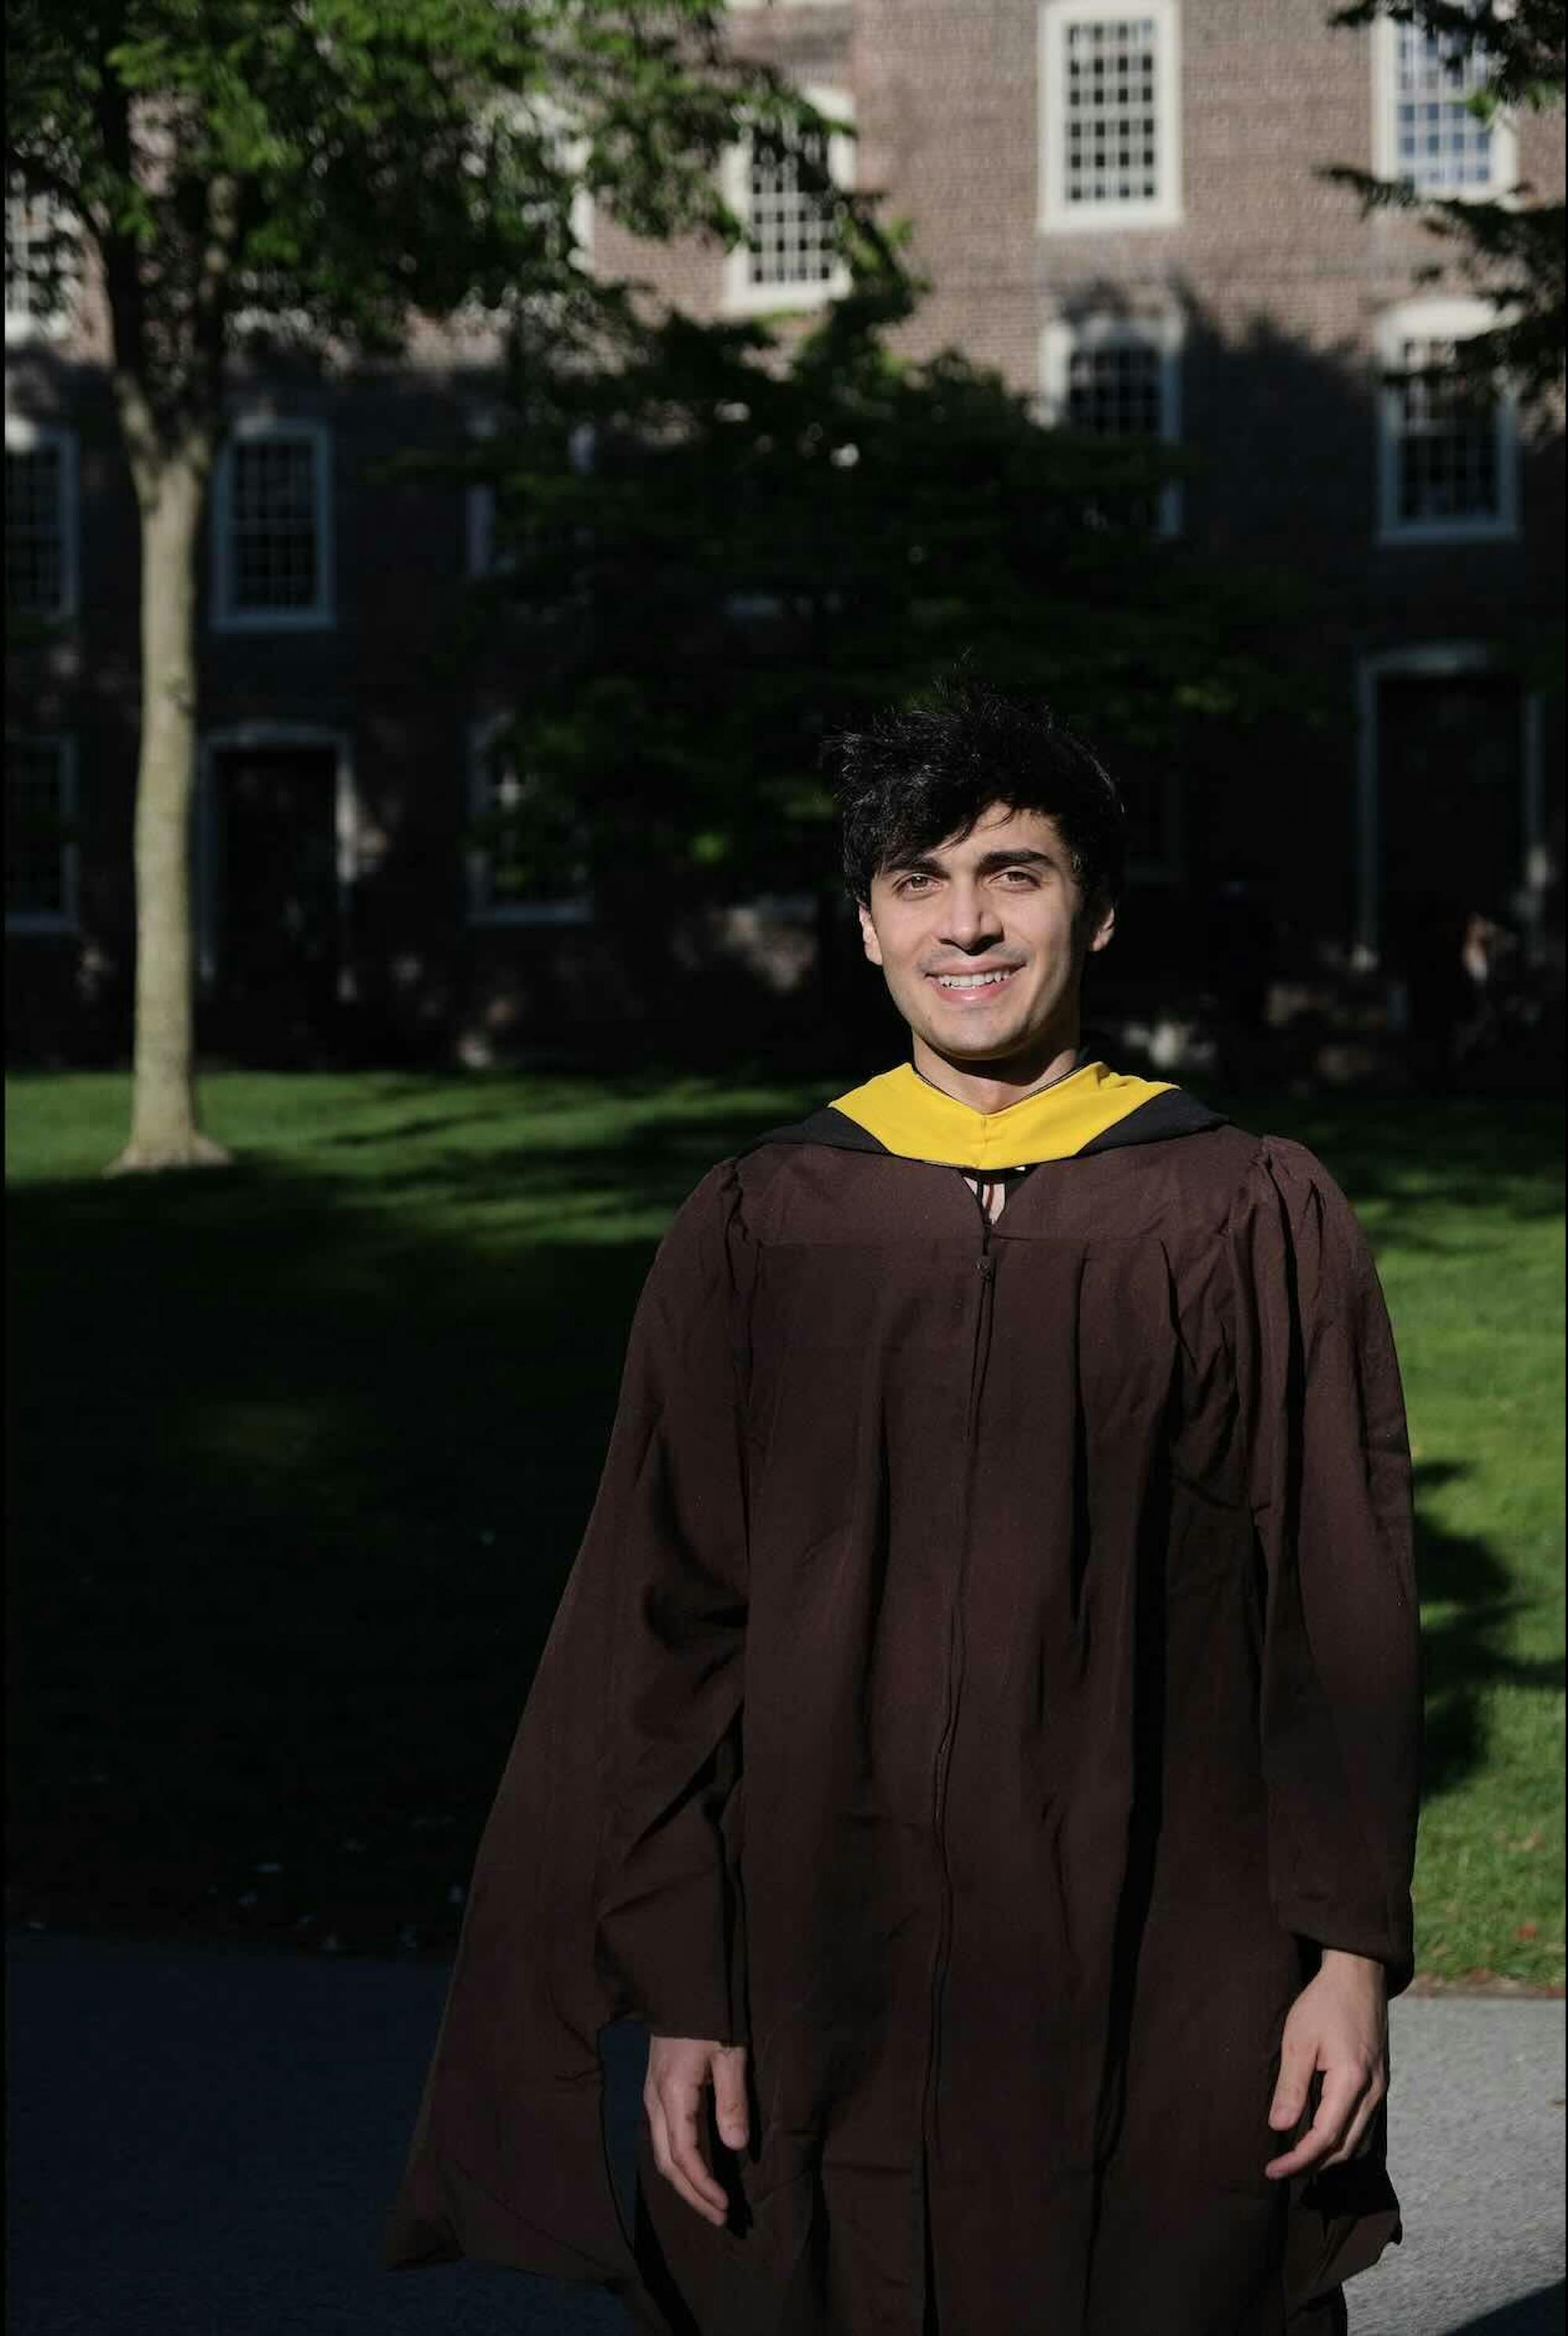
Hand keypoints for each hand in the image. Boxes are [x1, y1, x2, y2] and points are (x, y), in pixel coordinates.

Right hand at [643, 2035, 749, 2226]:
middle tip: (720, 2217)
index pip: (684, 2155)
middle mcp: (654, 2102)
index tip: (725, 2206)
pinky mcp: (654, 2092)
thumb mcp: (728, 2054)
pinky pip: (661, 2139)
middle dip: (693, 2195)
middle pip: (667, 2163)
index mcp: (672, 2095)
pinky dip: (678, 2163)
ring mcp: (650, 2097)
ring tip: (709, 2202)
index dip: (703, 2186)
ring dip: (685, 2182)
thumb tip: (736, 2148)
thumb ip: (732, 2101)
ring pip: (661, 2153)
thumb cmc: (707, 2016)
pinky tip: (695, 2170)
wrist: (677, 1986)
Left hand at [1264, 1949, 1388, 2180]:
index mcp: (1351, 2081)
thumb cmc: (1323, 2002)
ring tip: (1298, 2159)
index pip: (1324, 2138)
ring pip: (1359, 2141)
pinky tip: (1323, 2136)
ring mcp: (1380, 2088)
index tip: (1272, 2170)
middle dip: (1313, 2165)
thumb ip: (1291, 2086)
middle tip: (1281, 2169)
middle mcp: (1373, 2091)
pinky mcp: (1380, 2082)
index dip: (1298, 2160)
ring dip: (1330, 2155)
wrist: (1358, 1974)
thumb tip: (1279, 2127)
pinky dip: (1344, 2139)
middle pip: (1345, 2148)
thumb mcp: (1298, 2040)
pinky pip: (1365, 2125)